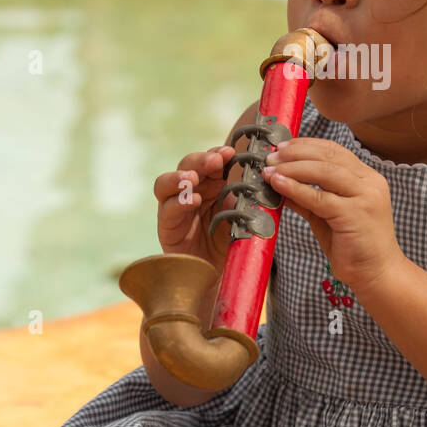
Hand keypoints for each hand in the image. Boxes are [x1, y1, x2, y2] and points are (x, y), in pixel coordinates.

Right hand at [153, 145, 238, 270]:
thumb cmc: (230, 242)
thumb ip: (245, 197)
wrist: (220, 274)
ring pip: (166, 183)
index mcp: (211, 185)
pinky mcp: (167, 226)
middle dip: (201, 160)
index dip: (218, 154)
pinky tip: (192, 200)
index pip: (210, 162)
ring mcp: (175, 207)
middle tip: (216, 160)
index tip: (230, 152)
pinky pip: (167, 209)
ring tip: (193, 178)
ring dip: (180, 177)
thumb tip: (259, 177)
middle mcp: (191, 191)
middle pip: (187, 165)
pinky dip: (179, 202)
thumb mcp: (242, 215)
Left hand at [261, 138, 404, 290]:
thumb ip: (307, 197)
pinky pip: (320, 197)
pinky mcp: (356, 214)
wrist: (377, 274)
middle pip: (328, 156)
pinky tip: (279, 185)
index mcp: (367, 177)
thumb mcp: (326, 214)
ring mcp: (366, 196)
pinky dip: (296, 188)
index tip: (281, 146)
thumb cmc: (353, 245)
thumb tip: (279, 181)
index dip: (306, 145)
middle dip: (295, 153)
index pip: (334, 150)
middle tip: (271, 156)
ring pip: (324, 172)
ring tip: (270, 169)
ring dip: (292, 168)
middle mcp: (370, 182)